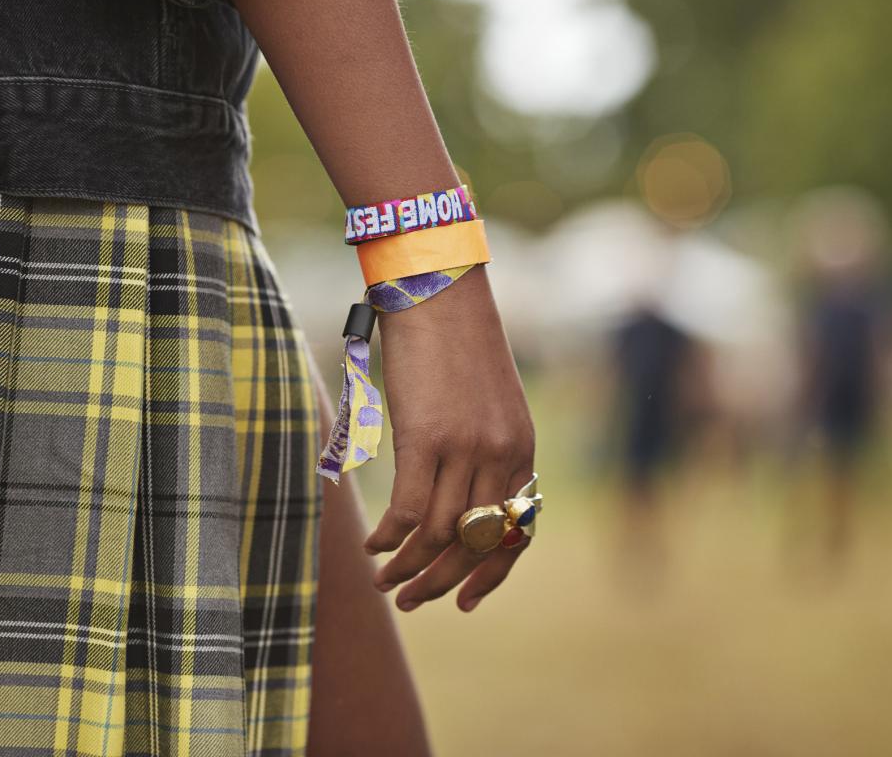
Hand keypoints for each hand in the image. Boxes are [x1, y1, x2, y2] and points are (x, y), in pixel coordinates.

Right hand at [364, 265, 535, 611]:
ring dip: (407, 568)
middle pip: (474, 543)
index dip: (492, 575)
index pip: (517, 533)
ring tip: (383, 581)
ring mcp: (465, 448)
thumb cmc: (453, 340)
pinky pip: (406, 511)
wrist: (437, 289)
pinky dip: (387, 538)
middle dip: (441, 584)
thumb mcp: (485, 400)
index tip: (467, 602)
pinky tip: (371, 544)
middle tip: (411, 602)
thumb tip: (454, 497)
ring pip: (437, 536)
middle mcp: (500, 455)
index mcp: (521, 448)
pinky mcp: (424, 438)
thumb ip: (482, 447)